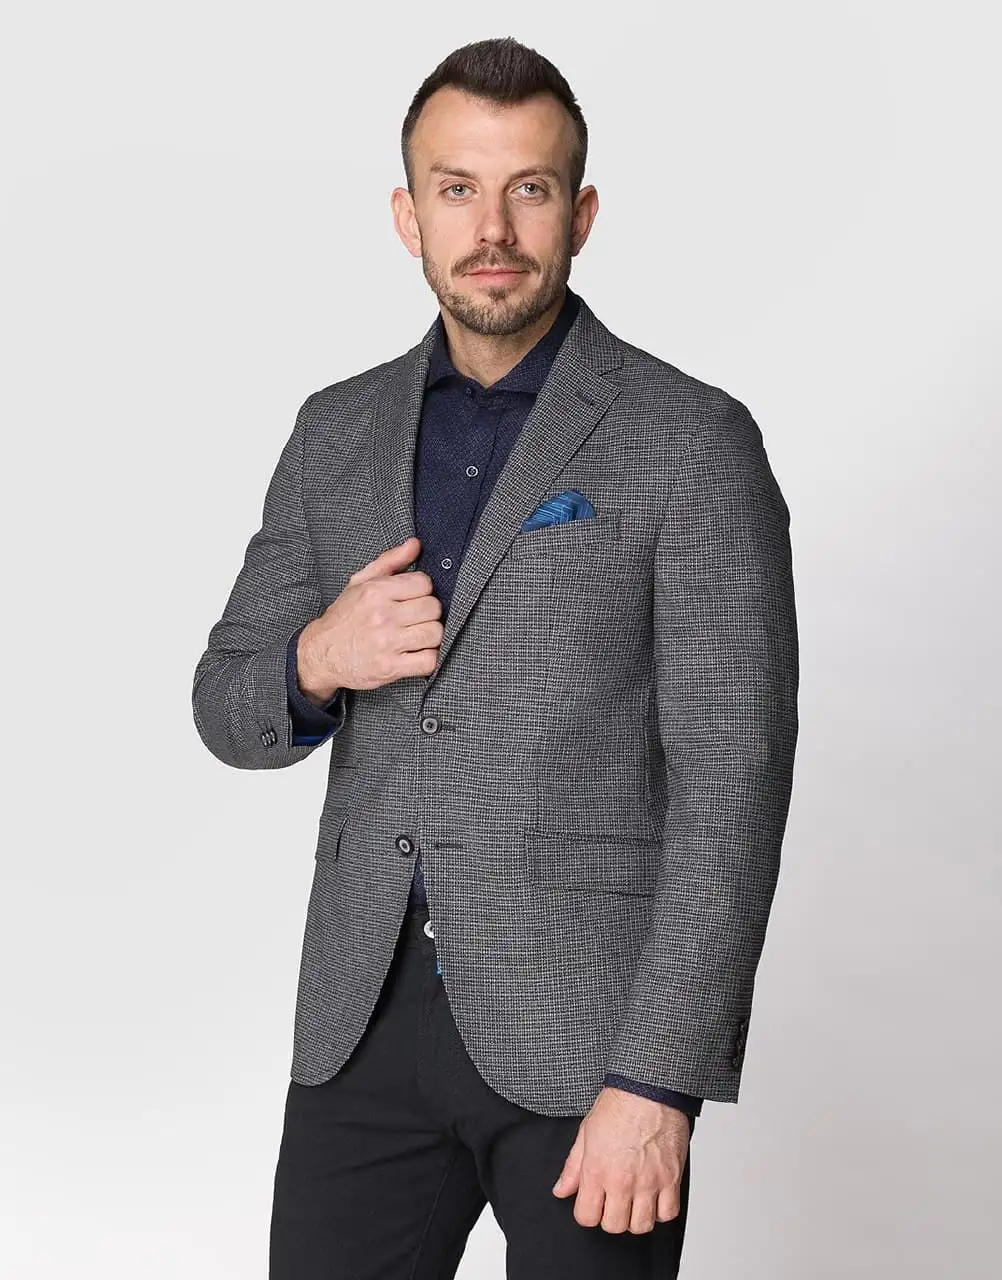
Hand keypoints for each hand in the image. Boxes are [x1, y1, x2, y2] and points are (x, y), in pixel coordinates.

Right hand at [297, 536, 441, 699]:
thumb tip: (415, 544)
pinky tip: (416, 653)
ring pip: (434, 633)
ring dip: (430, 635)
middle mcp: (381, 616)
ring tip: (417, 635)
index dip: (423, 591)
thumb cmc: (344, 617)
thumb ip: (390, 561)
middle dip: (428, 613)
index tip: (414, 598)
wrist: (321, 654)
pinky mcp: (390, 667)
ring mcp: (386, 643)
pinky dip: (428, 658)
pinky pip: (429, 661)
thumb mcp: (361, 583)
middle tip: (416, 618)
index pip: (424, 584)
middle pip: (433, 608)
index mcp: (375, 592)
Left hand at [551, 1086, 689, 1233]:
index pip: (587, 1217)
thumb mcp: (586, 1133)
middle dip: (611, 1217)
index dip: (587, 1212)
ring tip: (635, 1201)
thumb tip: (561, 1190)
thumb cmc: (618, 1105)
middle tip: (614, 1201)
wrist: (648, 1088)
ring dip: (636, 1217)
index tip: (592, 1203)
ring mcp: (649, 1181)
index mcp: (597, 1170)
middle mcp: (622, 1181)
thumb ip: (573, 1167)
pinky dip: (662, 1210)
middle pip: (614, 1226)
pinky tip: (655, 1196)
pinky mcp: (671, 1178)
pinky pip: (668, 1213)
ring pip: (642, 1225)